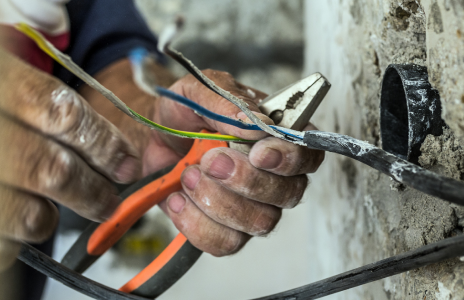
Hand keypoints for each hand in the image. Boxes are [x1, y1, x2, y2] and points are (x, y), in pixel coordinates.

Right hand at [0, 51, 141, 270]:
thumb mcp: (1, 73)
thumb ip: (56, 105)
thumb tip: (125, 147)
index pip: (62, 114)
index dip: (105, 144)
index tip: (127, 164)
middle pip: (53, 171)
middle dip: (93, 191)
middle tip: (107, 200)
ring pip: (30, 216)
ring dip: (51, 217)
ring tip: (47, 207)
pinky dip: (14, 239)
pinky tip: (12, 217)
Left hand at [82, 63, 324, 256]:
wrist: (154, 137)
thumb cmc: (186, 112)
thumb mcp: (200, 90)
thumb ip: (228, 101)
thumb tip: (253, 122)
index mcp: (281, 138)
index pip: (308, 156)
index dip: (289, 159)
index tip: (258, 153)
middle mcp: (278, 177)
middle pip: (288, 194)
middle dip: (246, 180)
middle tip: (210, 160)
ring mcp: (257, 208)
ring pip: (259, 222)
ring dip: (218, 201)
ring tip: (188, 175)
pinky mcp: (230, 231)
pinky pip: (226, 243)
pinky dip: (196, 222)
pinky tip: (179, 198)